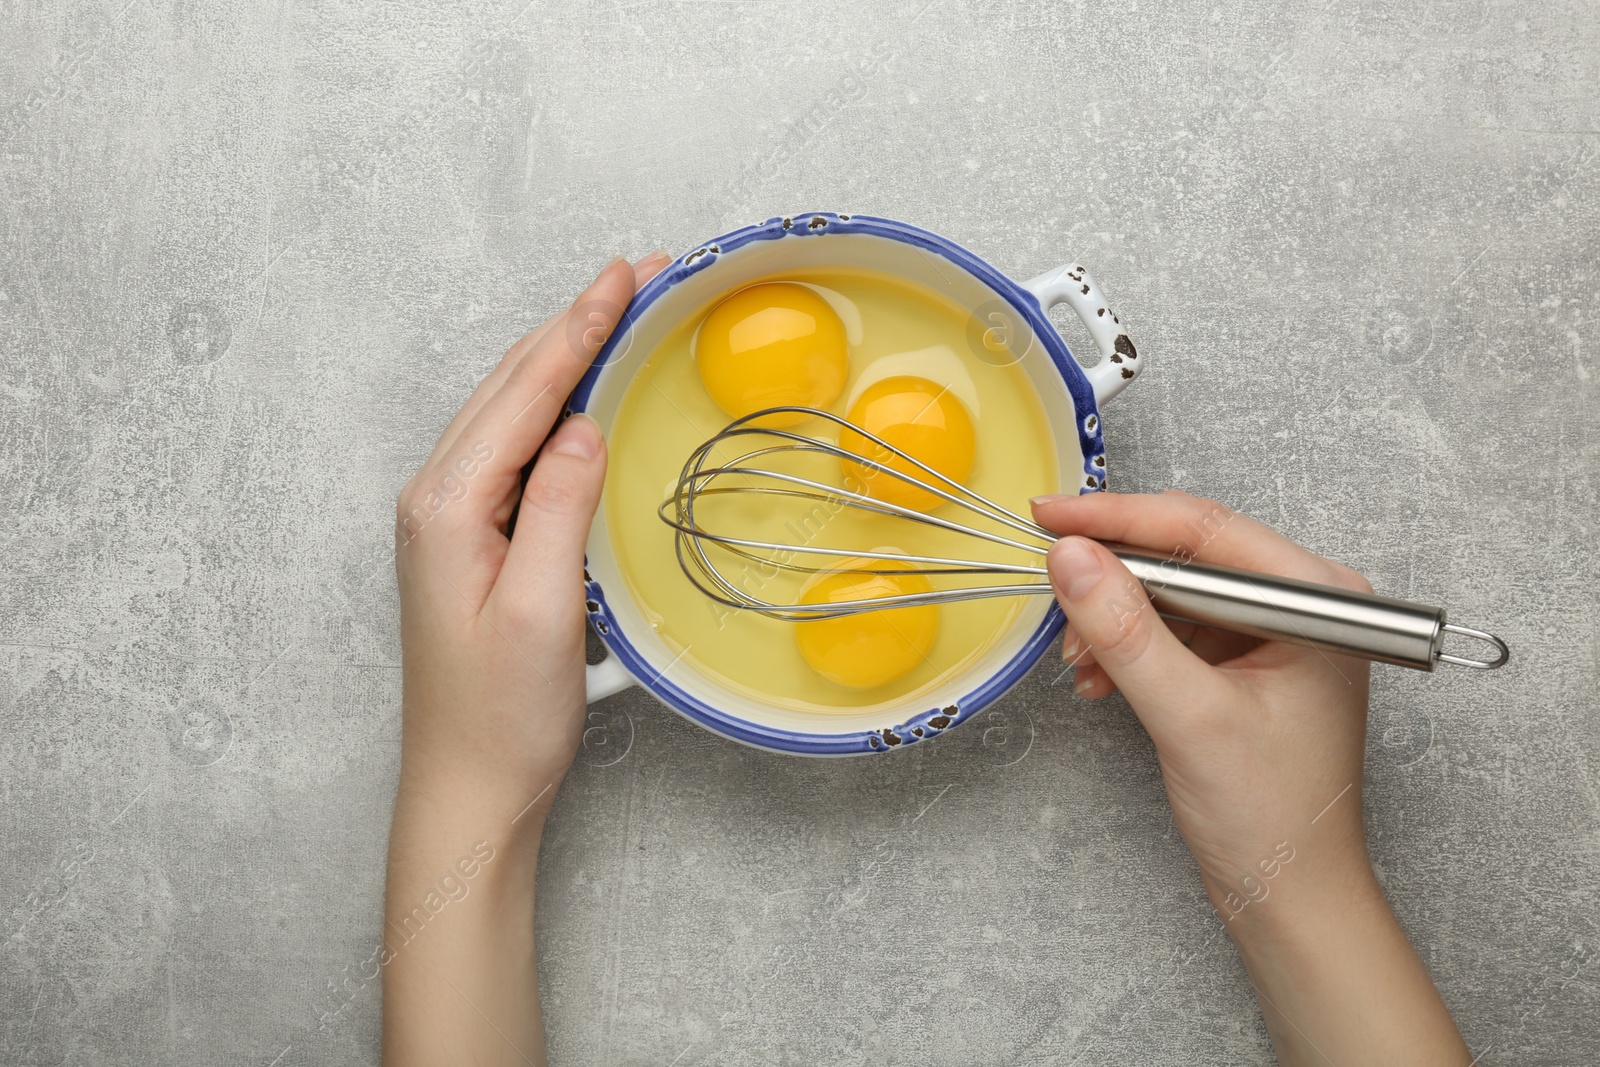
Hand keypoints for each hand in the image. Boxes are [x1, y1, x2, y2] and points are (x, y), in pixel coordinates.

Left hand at [393, 251, 667, 829]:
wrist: (468, 789)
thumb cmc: (501, 716)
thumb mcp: (540, 610)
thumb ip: (557, 506)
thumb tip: (582, 422)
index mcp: (448, 506)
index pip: (524, 393)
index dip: (580, 329)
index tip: (628, 275)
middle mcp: (438, 499)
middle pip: (511, 385)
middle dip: (576, 324)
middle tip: (640, 275)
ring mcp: (451, 518)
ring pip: (512, 410)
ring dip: (565, 357)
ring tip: (620, 314)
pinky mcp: (473, 540)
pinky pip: (516, 450)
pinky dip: (555, 406)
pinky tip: (585, 395)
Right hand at [1031, 489, 1469, 1064]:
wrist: (1290, 896)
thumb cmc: (1274, 819)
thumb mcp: (1190, 717)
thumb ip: (1128, 632)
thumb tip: (1073, 558)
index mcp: (1317, 599)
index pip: (1205, 530)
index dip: (1121, 519)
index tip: (1053, 517)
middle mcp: (1301, 603)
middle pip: (1186, 553)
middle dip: (1114, 577)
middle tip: (1053, 586)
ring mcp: (1271, 632)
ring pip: (1171, 590)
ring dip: (1115, 618)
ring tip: (1081, 660)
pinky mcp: (1244, 660)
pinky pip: (1172, 626)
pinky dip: (1128, 645)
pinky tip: (1100, 676)